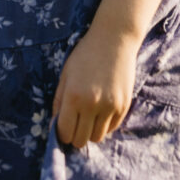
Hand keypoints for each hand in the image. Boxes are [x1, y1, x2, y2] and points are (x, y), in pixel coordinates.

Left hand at [51, 26, 138, 148]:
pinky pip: (111, 129)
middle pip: (81, 140)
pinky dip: (104, 125)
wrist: (114, 39)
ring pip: (97, 137)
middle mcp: (92, 104)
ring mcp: (110, 107)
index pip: (64, 132)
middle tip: (76, 124)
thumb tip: (55, 126)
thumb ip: (59, 101)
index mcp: (73, 96)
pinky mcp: (124, 106)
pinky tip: (101, 111)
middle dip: (75, 135)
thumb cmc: (85, 54)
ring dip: (90, 131)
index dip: (61, 133)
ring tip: (89, 117)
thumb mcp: (66, 74)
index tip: (63, 127)